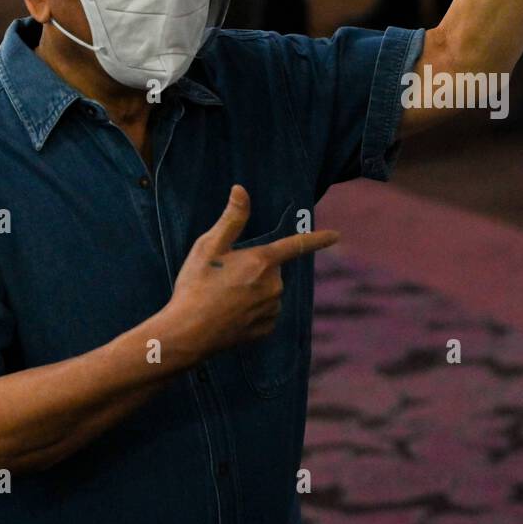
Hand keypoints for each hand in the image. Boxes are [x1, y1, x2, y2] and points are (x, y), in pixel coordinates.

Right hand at [162, 185, 339, 363]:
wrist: (187, 334)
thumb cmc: (195, 286)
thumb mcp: (208, 247)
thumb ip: (231, 219)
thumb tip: (241, 190)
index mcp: (262, 261)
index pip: (296, 244)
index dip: (317, 239)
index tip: (335, 235)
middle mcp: (274, 285)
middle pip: (271, 268)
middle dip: (254, 268)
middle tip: (223, 277)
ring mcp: (272, 309)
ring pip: (268, 291)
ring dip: (252, 290)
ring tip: (222, 298)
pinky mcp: (265, 328)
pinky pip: (264, 313)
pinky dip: (251, 311)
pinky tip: (229, 314)